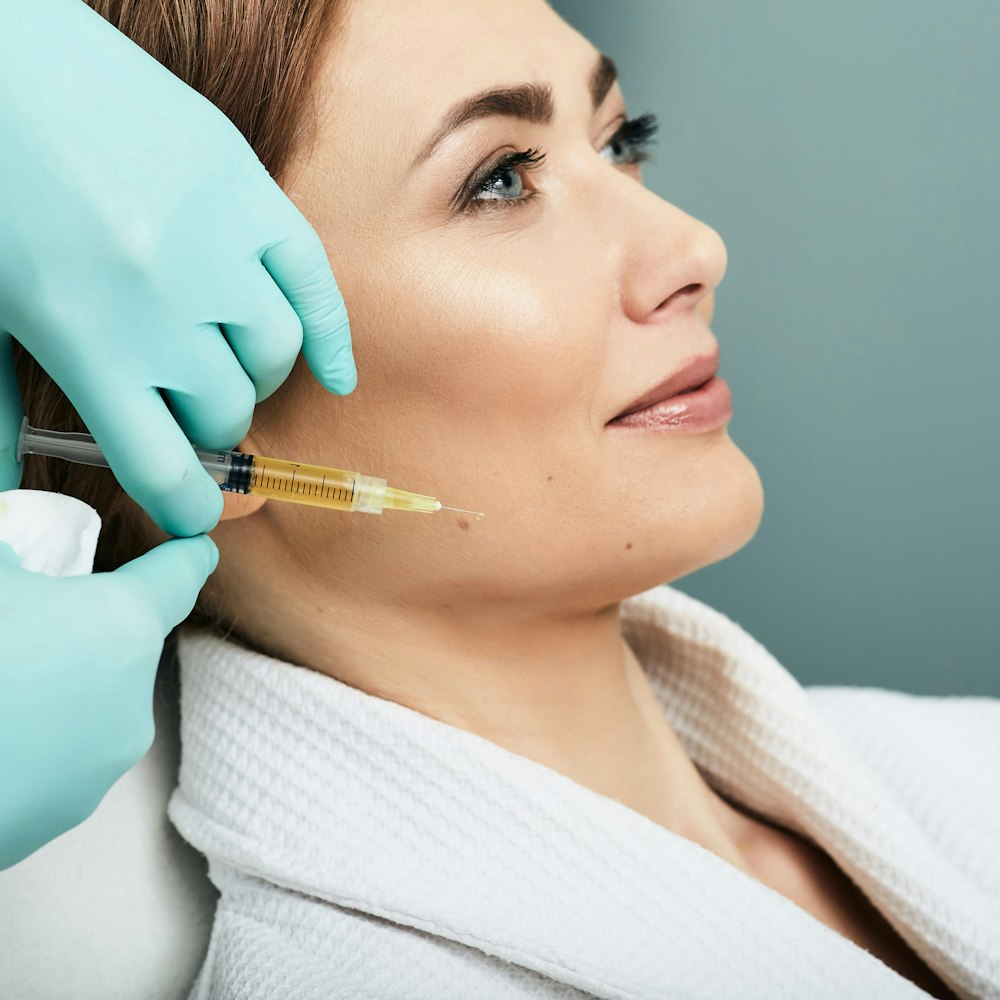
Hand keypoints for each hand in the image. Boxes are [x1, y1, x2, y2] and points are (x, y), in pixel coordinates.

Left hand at [0, 0, 355, 534]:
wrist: (1, 53)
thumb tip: (6, 488)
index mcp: (86, 339)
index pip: (162, 466)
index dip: (186, 506)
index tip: (194, 516)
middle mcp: (163, 302)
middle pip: (225, 410)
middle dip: (210, 427)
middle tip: (191, 414)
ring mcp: (215, 244)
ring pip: (274, 356)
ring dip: (257, 378)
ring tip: (230, 366)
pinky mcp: (248, 194)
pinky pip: (316, 286)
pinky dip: (335, 340)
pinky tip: (339, 376)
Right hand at [0, 534, 217, 868]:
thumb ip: (10, 552)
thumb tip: (16, 555)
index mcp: (120, 625)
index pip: (177, 574)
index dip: (182, 555)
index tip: (193, 549)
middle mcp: (131, 696)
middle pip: (121, 642)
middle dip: (79, 628)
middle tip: (21, 624)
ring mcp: (102, 763)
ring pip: (89, 701)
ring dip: (54, 686)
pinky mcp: (65, 813)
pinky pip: (58, 755)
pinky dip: (30, 739)